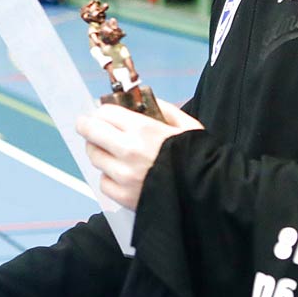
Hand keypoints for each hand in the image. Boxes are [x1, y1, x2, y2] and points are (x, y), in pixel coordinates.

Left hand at [75, 99, 202, 210]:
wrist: (209, 193)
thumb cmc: (199, 156)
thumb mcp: (187, 124)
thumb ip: (162, 108)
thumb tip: (141, 99)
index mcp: (144, 130)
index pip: (105, 113)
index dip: (102, 111)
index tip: (102, 113)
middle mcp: (129, 151)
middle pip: (90, 133)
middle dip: (88, 126)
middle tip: (88, 126)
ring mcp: (124, 176)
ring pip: (94, 157)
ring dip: (99, 150)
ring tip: (110, 151)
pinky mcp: (123, 197)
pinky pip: (104, 182)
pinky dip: (109, 176)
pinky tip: (120, 174)